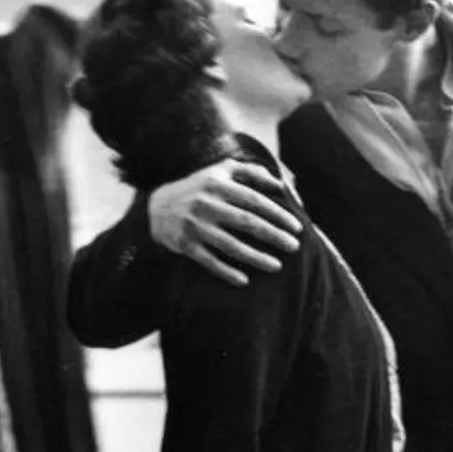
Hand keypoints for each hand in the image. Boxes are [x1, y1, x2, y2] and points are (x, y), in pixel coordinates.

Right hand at [150, 159, 301, 286]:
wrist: (155, 207)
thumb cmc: (198, 187)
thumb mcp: (220, 171)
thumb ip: (251, 172)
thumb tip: (280, 184)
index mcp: (218, 185)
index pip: (254, 200)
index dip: (278, 214)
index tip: (296, 227)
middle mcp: (206, 204)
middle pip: (246, 223)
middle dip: (274, 236)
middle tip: (295, 246)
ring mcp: (195, 226)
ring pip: (230, 245)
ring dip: (256, 257)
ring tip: (278, 266)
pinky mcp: (185, 245)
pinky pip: (209, 261)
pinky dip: (226, 272)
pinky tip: (244, 280)